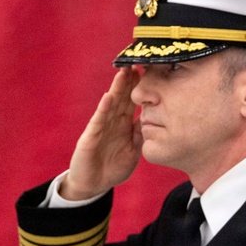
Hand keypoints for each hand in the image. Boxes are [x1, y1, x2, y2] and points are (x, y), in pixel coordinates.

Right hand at [59, 68, 142, 199]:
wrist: (93, 184)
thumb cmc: (113, 167)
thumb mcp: (134, 150)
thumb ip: (141, 135)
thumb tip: (154, 120)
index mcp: (124, 124)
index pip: (134, 102)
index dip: (141, 87)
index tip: (151, 71)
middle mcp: (112, 122)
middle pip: (123, 97)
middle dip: (130, 80)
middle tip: (138, 60)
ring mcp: (101, 128)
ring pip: (111, 104)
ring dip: (117, 88)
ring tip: (123, 72)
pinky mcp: (90, 137)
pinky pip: (98, 122)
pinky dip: (103, 109)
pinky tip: (108, 97)